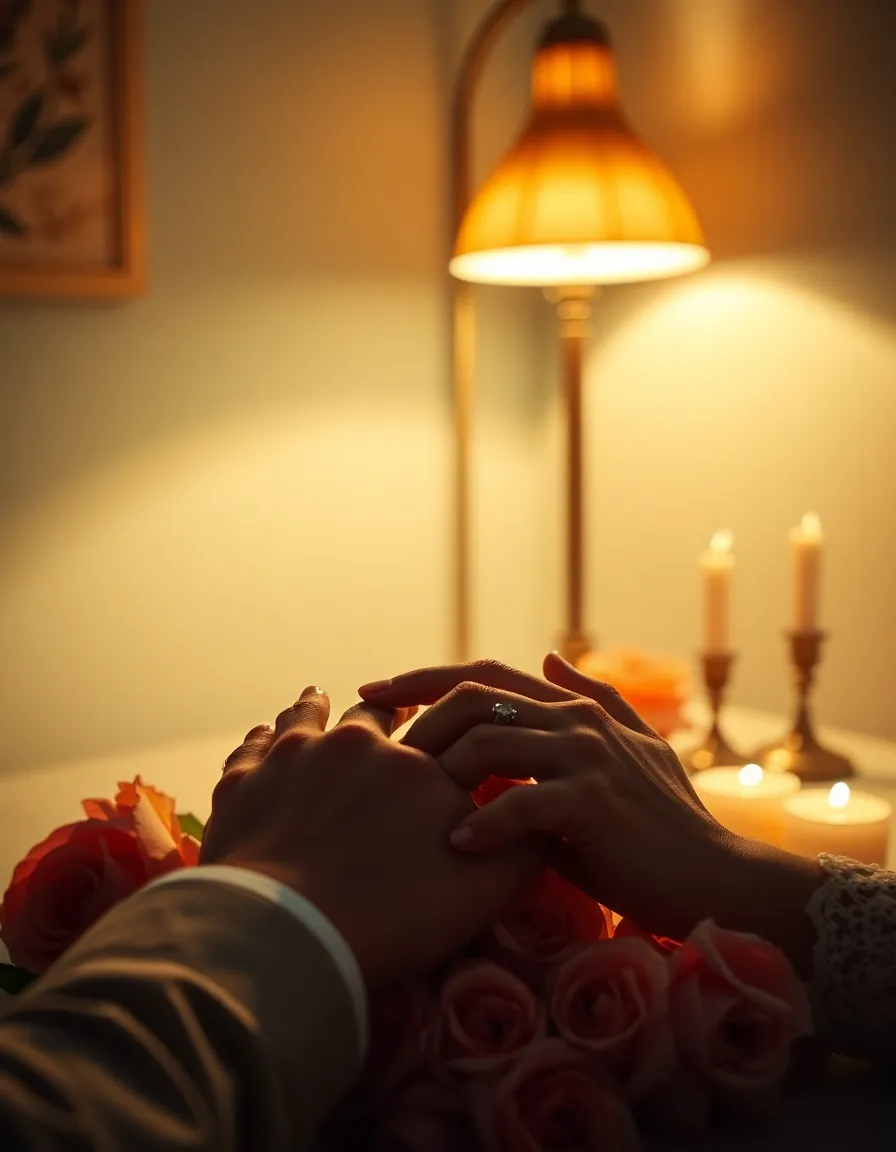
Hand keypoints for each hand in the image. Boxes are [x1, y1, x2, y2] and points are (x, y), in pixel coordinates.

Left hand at [199, 688, 541, 987]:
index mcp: (423, 763)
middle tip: (379, 699)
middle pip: (372, 711)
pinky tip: (260, 739)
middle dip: (380, 705)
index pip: (440, 724)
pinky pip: (251, 749)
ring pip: (305, 716)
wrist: (308, 935)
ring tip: (315, 696)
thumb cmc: (403, 917)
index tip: (431, 713)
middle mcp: (360, 744)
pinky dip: (258, 741)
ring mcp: (295, 758)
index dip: (440, 716)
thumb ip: (522, 845)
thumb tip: (539, 819)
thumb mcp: (488, 888)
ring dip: (313, 706)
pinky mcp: (241, 784)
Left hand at [359, 656, 823, 971]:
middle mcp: (576, 720)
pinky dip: (484, 824)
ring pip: (490, 741)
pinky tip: (458, 848)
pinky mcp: (594, 800)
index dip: (424, 677)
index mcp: (573, 708)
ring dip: (442, 773)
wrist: (712, 875)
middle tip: (372, 746)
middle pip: (476, 697)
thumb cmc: (660, 822)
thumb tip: (551, 657)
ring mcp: (586, 756)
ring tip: (408, 805)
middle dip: (414, 715)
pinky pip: (522, 803)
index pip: (485, 676)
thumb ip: (592, 699)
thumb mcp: (629, 749)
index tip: (373, 690)